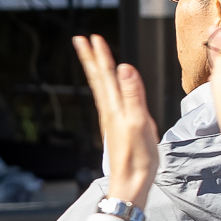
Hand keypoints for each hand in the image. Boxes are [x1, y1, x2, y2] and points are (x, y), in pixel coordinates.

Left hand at [73, 34, 158, 211]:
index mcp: (115, 107)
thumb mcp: (139, 123)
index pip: (105, 75)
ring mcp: (112, 118)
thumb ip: (133, 95)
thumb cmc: (137, 158)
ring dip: (97, 70)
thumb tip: (124, 68)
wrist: (131, 182)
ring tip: (92, 57)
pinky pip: (109, 99)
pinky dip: (107, 87)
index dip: (100, 55)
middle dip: (92, 58)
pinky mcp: (117, 127)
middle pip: (99, 78)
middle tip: (81, 40)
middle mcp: (110, 110)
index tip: (92, 37)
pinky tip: (108, 88)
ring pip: (102, 88)